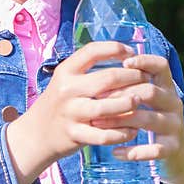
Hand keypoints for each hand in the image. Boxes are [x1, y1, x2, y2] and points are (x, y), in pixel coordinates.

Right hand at [5, 41, 151, 183]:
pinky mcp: (74, 135)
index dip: (116, 49)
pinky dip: (121, 133)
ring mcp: (70, 113)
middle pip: (107, 78)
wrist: (37, 134)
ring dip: (128, 104)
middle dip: (132, 77)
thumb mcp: (67, 80)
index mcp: (66, 71)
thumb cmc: (62, 102)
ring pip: (106, 107)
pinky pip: (103, 135)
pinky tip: (133, 130)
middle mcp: (67, 89)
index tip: (132, 53)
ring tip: (140, 101)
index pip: (93, 51)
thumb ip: (90, 70)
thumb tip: (126, 56)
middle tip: (147, 79)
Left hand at [92, 53, 183, 183]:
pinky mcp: (173, 147)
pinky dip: (133, 151)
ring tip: (97, 123)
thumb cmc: (152, 119)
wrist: (175, 155)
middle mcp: (174, 103)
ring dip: (120, 120)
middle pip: (150, 91)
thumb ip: (134, 84)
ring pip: (148, 119)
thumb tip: (104, 68)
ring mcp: (175, 125)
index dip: (145, 61)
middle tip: (97, 99)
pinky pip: (153, 149)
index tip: (124, 63)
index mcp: (167, 87)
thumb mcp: (150, 99)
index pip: (162, 66)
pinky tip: (115, 152)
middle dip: (121, 94)